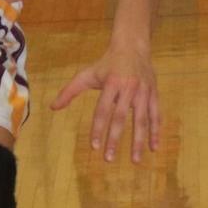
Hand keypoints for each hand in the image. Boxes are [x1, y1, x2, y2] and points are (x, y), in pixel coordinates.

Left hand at [53, 40, 159, 163]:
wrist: (133, 46)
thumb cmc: (107, 63)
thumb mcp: (87, 74)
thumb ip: (70, 91)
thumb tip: (52, 108)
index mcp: (111, 83)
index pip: (103, 110)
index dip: (98, 129)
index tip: (94, 147)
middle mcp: (128, 88)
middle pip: (120, 118)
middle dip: (114, 139)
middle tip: (109, 159)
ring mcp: (143, 92)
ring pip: (141, 120)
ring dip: (138, 141)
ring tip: (134, 160)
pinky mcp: (153, 94)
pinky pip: (155, 116)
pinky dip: (155, 132)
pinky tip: (154, 147)